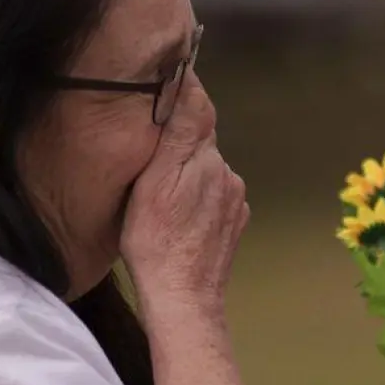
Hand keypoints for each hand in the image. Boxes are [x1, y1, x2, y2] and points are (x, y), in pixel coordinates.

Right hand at [120, 70, 247, 319]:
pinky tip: (180, 216)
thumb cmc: (157, 241)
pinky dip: (198, 196)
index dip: (182, 94)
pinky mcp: (235, 222)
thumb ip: (177, 133)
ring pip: (207, 169)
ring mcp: (235, 200)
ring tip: (161, 193)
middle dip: (180, 140)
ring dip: (189, 171)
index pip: (199, 107)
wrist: (183, 299)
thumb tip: (190, 84)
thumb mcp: (154, 181)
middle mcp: (227, 173)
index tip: (162, 84)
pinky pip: (214, 195)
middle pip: (201, 140)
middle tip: (149, 153)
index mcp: (205, 157)